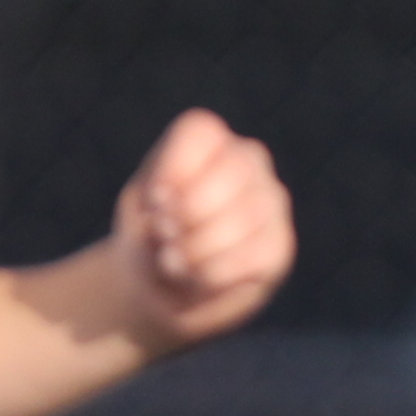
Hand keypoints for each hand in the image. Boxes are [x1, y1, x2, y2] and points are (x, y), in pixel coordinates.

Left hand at [110, 110, 294, 351]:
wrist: (166, 282)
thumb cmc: (151, 236)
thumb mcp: (137, 219)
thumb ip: (150, 217)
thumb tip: (168, 223)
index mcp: (207, 142)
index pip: (202, 132)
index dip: (174, 167)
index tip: (155, 199)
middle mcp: (248, 163)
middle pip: (234, 168)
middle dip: (192, 210)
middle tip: (166, 235)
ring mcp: (270, 203)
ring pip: (249, 214)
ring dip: (201, 245)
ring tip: (173, 262)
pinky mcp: (279, 244)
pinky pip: (257, 254)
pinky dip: (218, 271)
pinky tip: (197, 277)